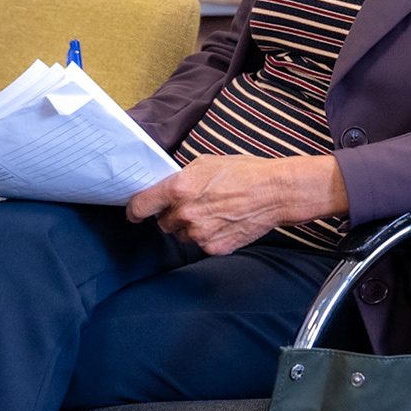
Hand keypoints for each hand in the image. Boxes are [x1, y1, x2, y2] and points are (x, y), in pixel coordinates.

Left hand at [126, 153, 345, 255]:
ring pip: (183, 235)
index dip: (135, 210)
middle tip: (194, 205)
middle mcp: (185, 213)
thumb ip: (183, 178)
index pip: (141, 205)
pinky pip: (202, 244)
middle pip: (163, 223)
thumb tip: (170, 189)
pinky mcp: (214, 247)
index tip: (135, 213)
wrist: (275, 193)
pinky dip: (210, 236)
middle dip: (173, 215)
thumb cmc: (245, 172)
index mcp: (179, 188)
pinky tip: (225, 222)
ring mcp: (200, 233)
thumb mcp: (208, 163)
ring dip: (192, 227)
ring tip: (215, 212)